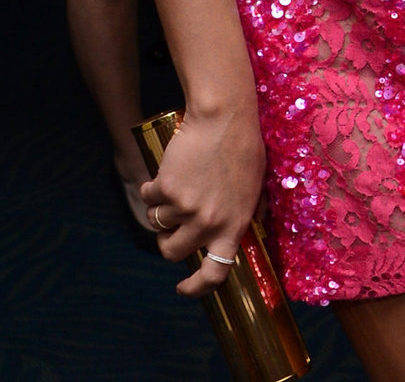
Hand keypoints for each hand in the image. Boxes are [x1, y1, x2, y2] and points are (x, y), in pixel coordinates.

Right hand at [141, 104, 265, 293]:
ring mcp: (185, 207)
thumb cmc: (243, 146)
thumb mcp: (256, 187)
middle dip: (167, 242)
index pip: (215, 273)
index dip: (196, 287)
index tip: (183, 289)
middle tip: (171, 227)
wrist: (224, 116)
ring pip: (157, 224)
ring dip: (158, 212)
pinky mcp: (166, 188)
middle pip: (173, 252)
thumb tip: (240, 233)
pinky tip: (164, 173)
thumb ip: (245, 214)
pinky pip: (148, 197)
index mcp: (234, 226)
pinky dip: (151, 188)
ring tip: (171, 190)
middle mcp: (208, 223)